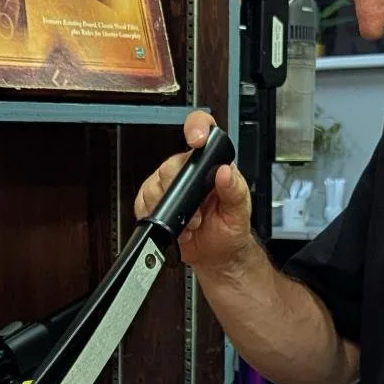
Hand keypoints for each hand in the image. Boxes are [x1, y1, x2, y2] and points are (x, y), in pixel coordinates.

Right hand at [133, 110, 253, 272]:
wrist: (218, 255)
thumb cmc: (230, 229)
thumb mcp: (240, 210)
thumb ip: (234, 190)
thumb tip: (225, 172)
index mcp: (212, 163)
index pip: (202, 130)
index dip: (196, 128)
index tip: (196, 141)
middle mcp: (189, 170)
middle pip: (170, 165)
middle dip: (180, 192)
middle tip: (197, 213)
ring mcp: (170, 186)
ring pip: (154, 184)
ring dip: (169, 209)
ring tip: (190, 224)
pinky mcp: (155, 202)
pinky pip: (143, 201)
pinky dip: (155, 216)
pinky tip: (175, 227)